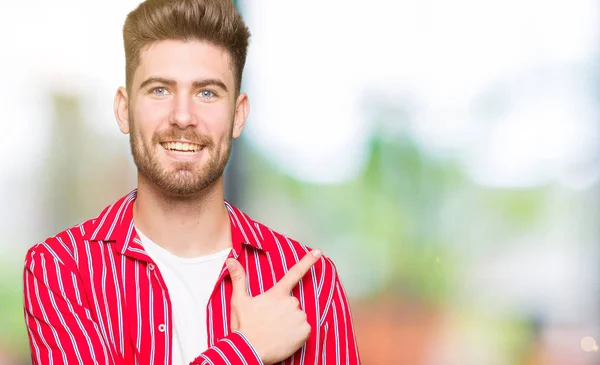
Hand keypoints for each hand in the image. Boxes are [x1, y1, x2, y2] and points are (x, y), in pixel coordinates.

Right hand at [226, 249, 321, 364]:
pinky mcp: (305, 331)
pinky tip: (284, 338)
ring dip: (290, 322)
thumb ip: (239, 278)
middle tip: (270, 322)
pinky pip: (304, 329)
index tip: (319, 252)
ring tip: (275, 332)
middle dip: (283, 310)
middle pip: (292, 303)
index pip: (294, 273)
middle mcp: (291, 302)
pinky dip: (297, 334)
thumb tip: (231, 260)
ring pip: (298, 316)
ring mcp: (299, 316)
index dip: (308, 261)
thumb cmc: (244, 327)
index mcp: (277, 294)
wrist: (250, 351)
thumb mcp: (239, 301)